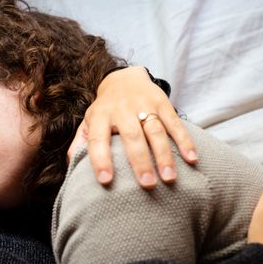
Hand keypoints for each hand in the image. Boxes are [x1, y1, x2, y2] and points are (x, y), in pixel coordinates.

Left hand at [67, 66, 197, 188]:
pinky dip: (184, 141)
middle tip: (146, 184)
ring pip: (155, 131)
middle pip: (131, 136)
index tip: (106, 181)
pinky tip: (191, 159)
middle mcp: (121, 110)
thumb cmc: (105, 110)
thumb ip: (80, 142)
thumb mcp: (88, 122)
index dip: (100, 159)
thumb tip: (71, 165)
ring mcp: (144, 105)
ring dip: (164, 155)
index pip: (98, 139)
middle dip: (139, 161)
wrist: (124, 79)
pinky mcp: (162, 102)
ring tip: (169, 178)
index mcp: (100, 116)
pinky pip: (175, 123)